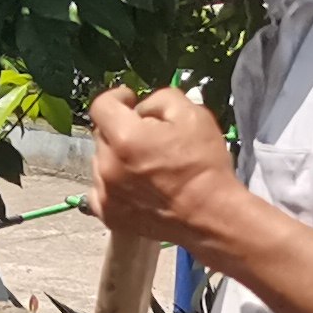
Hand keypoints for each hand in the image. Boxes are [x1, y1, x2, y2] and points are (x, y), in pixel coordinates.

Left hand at [88, 86, 242, 255]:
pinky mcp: (109, 214)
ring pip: (101, 161)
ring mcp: (105, 193)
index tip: (131, 101)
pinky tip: (135, 185)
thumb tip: (142, 108)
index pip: (101, 105)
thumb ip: (160, 99)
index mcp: (125, 137)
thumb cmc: (204, 165)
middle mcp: (107, 165)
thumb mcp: (192, 114)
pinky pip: (101, 189)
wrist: (211, 215)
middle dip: (121, 128)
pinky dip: (113, 184)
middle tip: (148, 137)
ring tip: (145, 165)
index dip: (117, 98)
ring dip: (116, 157)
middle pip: (103, 134)